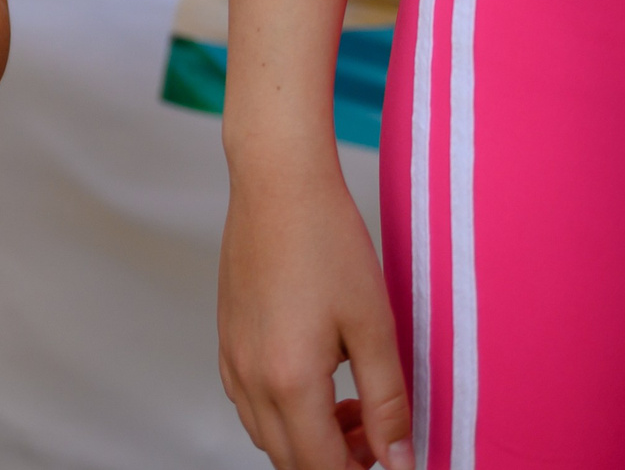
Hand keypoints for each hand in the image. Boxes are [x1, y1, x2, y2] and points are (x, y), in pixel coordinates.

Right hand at [218, 154, 410, 469]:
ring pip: (265, 435)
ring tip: (351, 403)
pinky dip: (281, 412)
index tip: (392, 453)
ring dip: (308, 438)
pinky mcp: (226, 338)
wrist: (277, 184)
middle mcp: (250, 377)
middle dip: (337, 459)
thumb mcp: (374, 325)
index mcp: (288, 379)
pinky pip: (247, 402)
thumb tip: (399, 458)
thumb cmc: (327, 241)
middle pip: (290, 460)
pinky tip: (314, 379)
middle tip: (379, 430)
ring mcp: (232, 358)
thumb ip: (388, 401)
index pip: (322, 467)